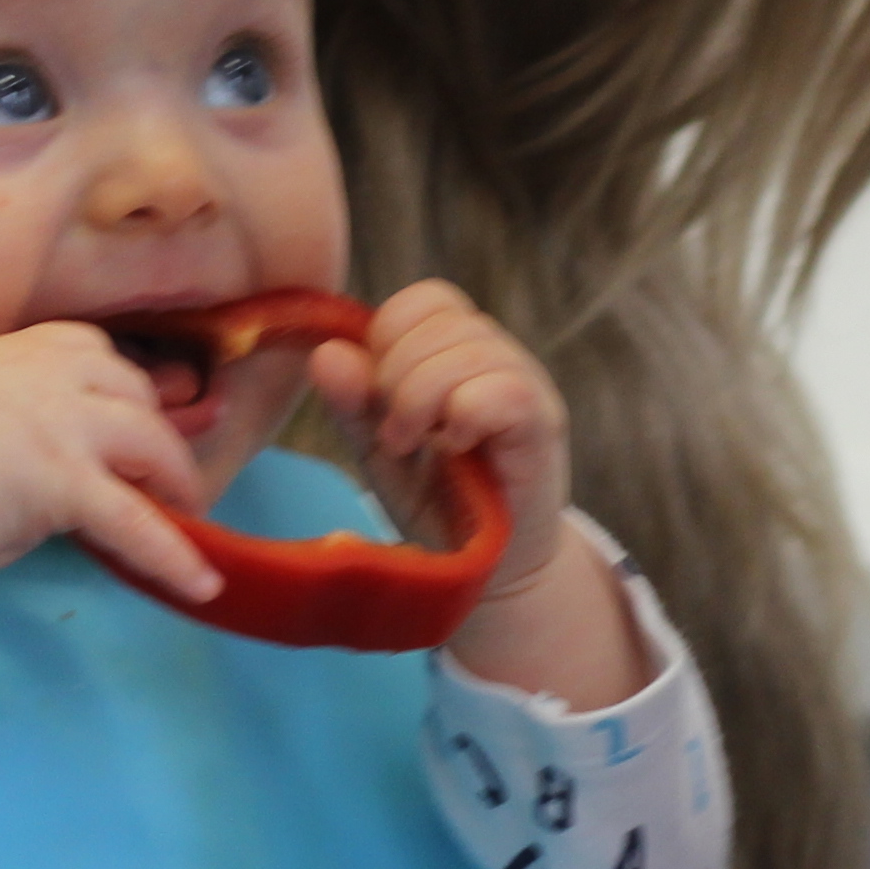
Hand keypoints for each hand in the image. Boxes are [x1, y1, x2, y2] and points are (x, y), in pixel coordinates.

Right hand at [0, 321, 213, 602]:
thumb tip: (68, 454)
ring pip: (150, 442)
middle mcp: (46, 372)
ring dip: (178, 479)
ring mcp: (61, 422)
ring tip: (191, 514)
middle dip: (154, 432)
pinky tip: (203, 584)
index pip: (93, 351)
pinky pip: (135, 520)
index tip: (135, 416)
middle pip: (132, 391)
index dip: (123, 388)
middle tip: (164, 475)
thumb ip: (19, 412)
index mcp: (15, 349)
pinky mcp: (64, 480)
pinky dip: (174, 554)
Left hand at [324, 285, 647, 708]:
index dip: (386, 340)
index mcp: (458, 348)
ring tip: (420, 447)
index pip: (422, 299)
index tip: (379, 400)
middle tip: (398, 437)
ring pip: (466, 347)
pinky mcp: (544, 422)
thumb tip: (325, 352)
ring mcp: (526, 383)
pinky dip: (463, 417)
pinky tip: (457, 449)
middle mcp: (497, 354)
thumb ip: (352, 403)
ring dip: (422, 400)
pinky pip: (502, 390)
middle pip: (439, 318)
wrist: (487, 569)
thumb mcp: (379, 451)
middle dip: (396, 377)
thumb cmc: (438, 503)